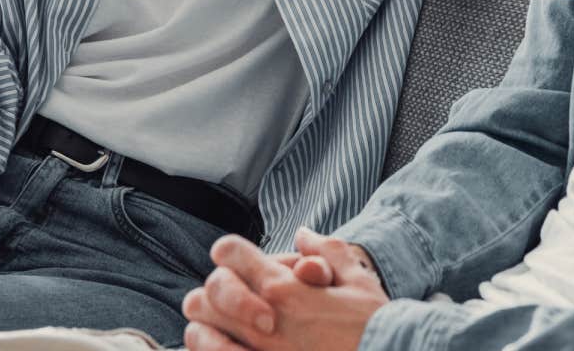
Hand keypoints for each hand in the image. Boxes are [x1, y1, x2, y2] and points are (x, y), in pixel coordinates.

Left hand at [183, 229, 387, 350]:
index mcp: (283, 287)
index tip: (235, 260)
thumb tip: (304, 235)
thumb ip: (326, 251)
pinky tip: (224, 350)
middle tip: (226, 299)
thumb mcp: (357, 279)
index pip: (229, 252)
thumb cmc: (373, 324)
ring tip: (218, 330)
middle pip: (206, 292)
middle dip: (214, 292)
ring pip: (200, 330)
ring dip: (206, 325)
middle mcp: (263, 318)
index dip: (228, 251)